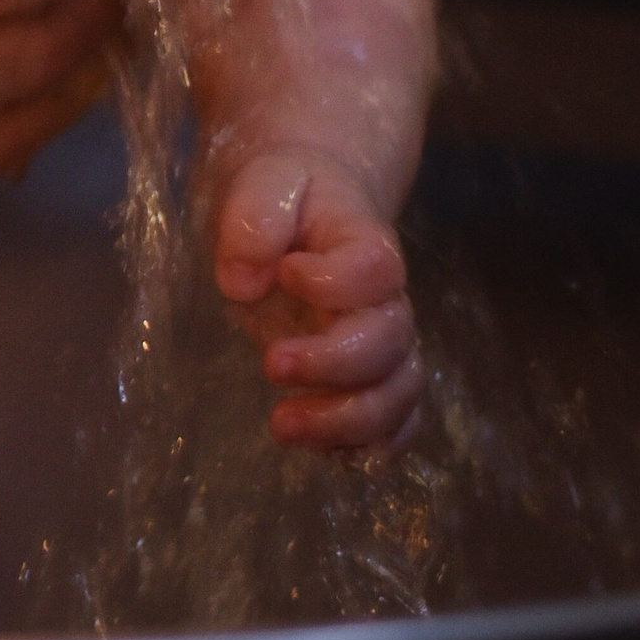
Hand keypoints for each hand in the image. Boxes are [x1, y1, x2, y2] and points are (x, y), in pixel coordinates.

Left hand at [214, 151, 419, 450]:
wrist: (306, 210)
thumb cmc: (286, 197)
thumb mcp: (262, 184)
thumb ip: (254, 220)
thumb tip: (243, 281)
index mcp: (366, 245)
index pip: (376, 270)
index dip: (335, 281)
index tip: (285, 272)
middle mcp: (386, 301)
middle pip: (391, 343)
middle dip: (334, 365)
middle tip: (270, 364)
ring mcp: (380, 347)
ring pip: (397, 395)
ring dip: (346, 421)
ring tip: (282, 426)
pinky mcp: (366, 381)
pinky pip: (392, 425)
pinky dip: (368, 448)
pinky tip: (322, 455)